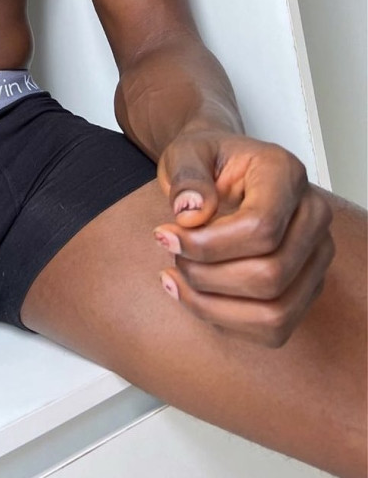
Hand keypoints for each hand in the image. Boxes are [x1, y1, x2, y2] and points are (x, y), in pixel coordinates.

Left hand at [153, 128, 334, 346]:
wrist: (220, 167)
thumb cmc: (205, 159)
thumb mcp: (184, 152)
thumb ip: (186, 175)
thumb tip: (191, 213)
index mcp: (285, 173)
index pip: (261, 228)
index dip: (208, 244)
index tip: (164, 235)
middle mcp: (312, 215)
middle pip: (270, 275)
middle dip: (207, 275)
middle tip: (171, 253)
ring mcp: (316, 255)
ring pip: (275, 312)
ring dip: (214, 305)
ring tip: (176, 277)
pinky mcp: (307, 285)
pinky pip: (273, 328)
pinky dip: (226, 320)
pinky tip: (194, 295)